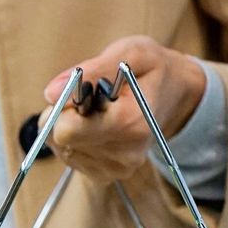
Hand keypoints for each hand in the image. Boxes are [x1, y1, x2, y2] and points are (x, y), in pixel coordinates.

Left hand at [41, 36, 205, 184]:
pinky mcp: (106, 175)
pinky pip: (68, 157)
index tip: (83, 91)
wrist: (176, 94)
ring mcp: (117, 168)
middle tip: (89, 99)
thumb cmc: (151, 69)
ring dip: (69, 126)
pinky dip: (74, 140)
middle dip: (64, 115)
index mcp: (131, 123)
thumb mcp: (130, 53)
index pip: (67, 129)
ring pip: (61, 148)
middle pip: (60, 139)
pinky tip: (95, 127)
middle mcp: (126, 153)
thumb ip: (92, 70)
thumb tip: (51, 93)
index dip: (65, 106)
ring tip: (97, 112)